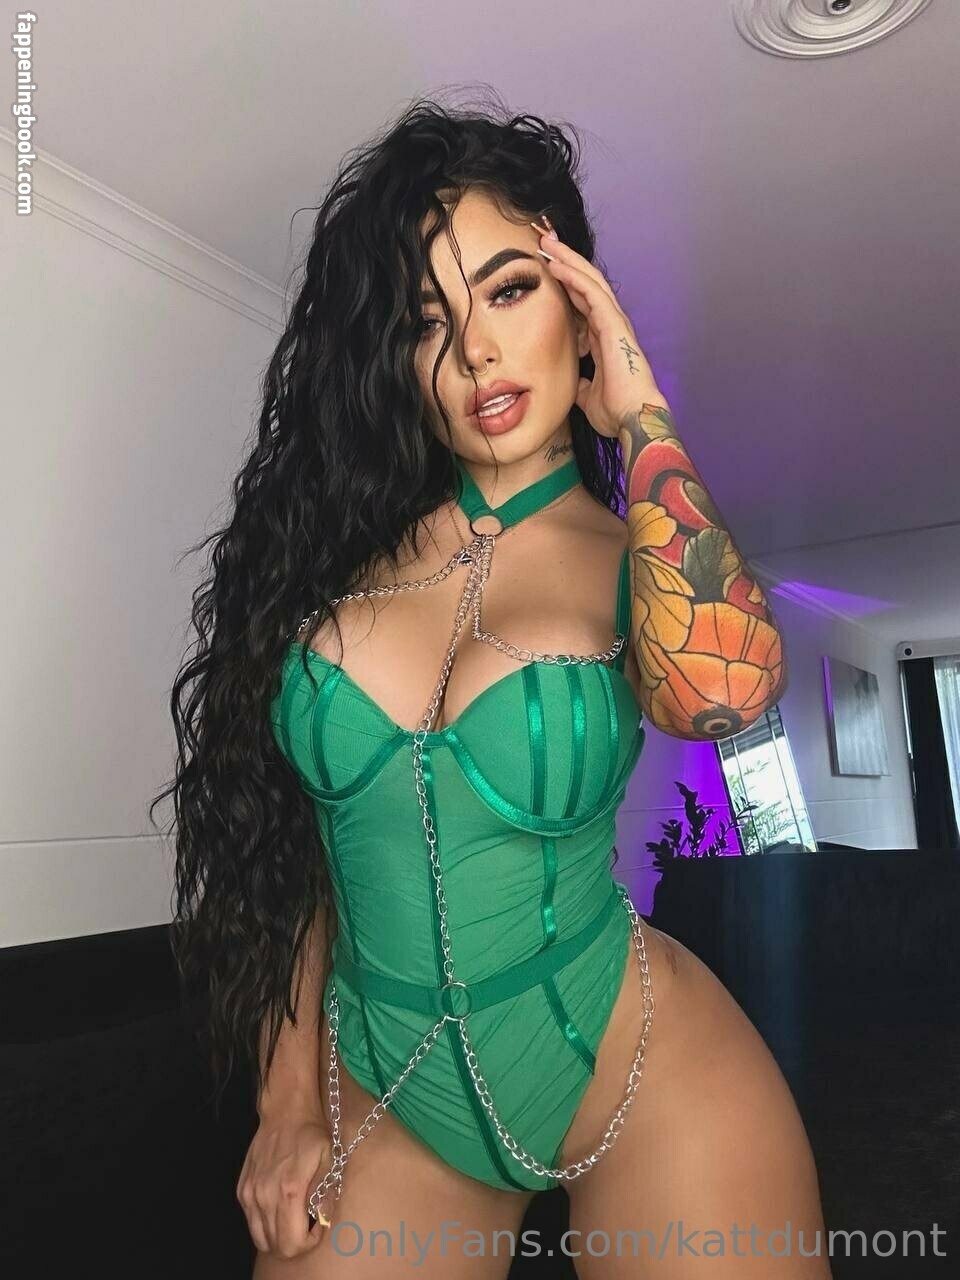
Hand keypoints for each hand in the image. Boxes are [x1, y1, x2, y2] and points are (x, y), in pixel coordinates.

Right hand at [236, 1108, 334, 1257]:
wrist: (285, 1110)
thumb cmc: (312, 1134)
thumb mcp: (329, 1160)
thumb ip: (325, 1194)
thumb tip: (322, 1221)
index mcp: (288, 1191)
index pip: (292, 1244)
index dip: (309, 1241)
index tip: (318, 1224)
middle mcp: (264, 1197)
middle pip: (276, 1246)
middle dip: (295, 1241)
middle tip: (307, 1222)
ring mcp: (249, 1194)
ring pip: (260, 1238)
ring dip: (279, 1235)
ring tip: (294, 1215)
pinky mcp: (241, 1189)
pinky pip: (251, 1222)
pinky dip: (266, 1223)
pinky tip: (280, 1205)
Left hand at [531, 216, 669, 437]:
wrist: (631, 419)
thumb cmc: (615, 410)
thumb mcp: (587, 394)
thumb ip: (581, 382)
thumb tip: (575, 382)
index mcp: (604, 337)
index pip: (582, 301)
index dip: (566, 282)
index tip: (547, 268)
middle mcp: (610, 324)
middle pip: (586, 283)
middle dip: (566, 260)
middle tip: (544, 241)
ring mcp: (614, 321)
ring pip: (589, 280)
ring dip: (567, 259)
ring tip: (546, 242)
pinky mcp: (613, 324)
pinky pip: (591, 292)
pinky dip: (573, 276)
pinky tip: (556, 264)